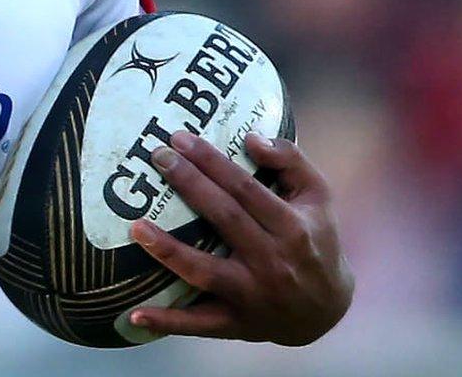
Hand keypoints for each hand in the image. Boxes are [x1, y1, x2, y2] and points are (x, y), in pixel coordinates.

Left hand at [128, 131, 353, 344]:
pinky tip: (133, 315)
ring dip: (169, 251)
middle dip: (189, 184)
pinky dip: (167, 321)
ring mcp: (253, 296)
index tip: (179, 138)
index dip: (212, 161)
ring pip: (205, 272)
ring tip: (135, 227)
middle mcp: (273, 262)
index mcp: (293, 228)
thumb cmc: (315, 240)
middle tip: (156, 156)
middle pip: (224, 218)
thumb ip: (291, 160)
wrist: (328, 309)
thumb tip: (252, 138)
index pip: (245, 188)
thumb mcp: (317, 197)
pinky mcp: (236, 324)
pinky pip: (198, 324)